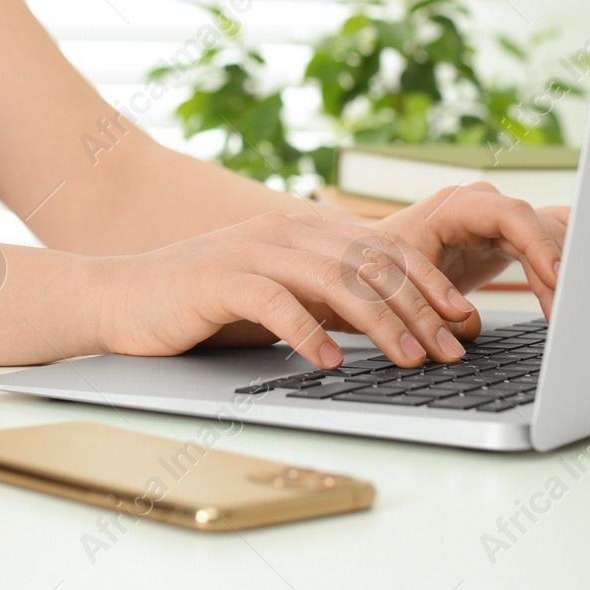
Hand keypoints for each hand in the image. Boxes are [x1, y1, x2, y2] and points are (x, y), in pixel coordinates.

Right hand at [94, 212, 481, 368]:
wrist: (125, 296)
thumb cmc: (207, 302)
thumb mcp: (281, 293)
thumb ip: (329, 295)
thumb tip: (397, 321)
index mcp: (305, 228)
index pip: (385, 247)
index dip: (430, 282)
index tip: (464, 319)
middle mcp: (284, 229)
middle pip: (370, 262)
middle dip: (419, 307)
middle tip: (450, 349)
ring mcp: (251, 250)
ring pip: (334, 279)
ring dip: (380, 322)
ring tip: (408, 359)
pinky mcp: (217, 279)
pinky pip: (274, 302)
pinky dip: (308, 332)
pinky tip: (332, 361)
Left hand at [375, 183, 567, 319]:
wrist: (374, 256)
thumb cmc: (382, 262)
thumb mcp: (403, 280)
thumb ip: (433, 304)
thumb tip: (461, 332)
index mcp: (456, 206)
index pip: (511, 215)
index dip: (538, 245)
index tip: (557, 277)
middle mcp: (482, 207)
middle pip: (537, 230)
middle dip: (557, 269)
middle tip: (571, 309)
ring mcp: (496, 222)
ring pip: (543, 245)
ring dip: (559, 279)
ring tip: (569, 316)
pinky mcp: (503, 241)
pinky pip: (536, 259)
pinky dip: (549, 283)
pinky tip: (559, 308)